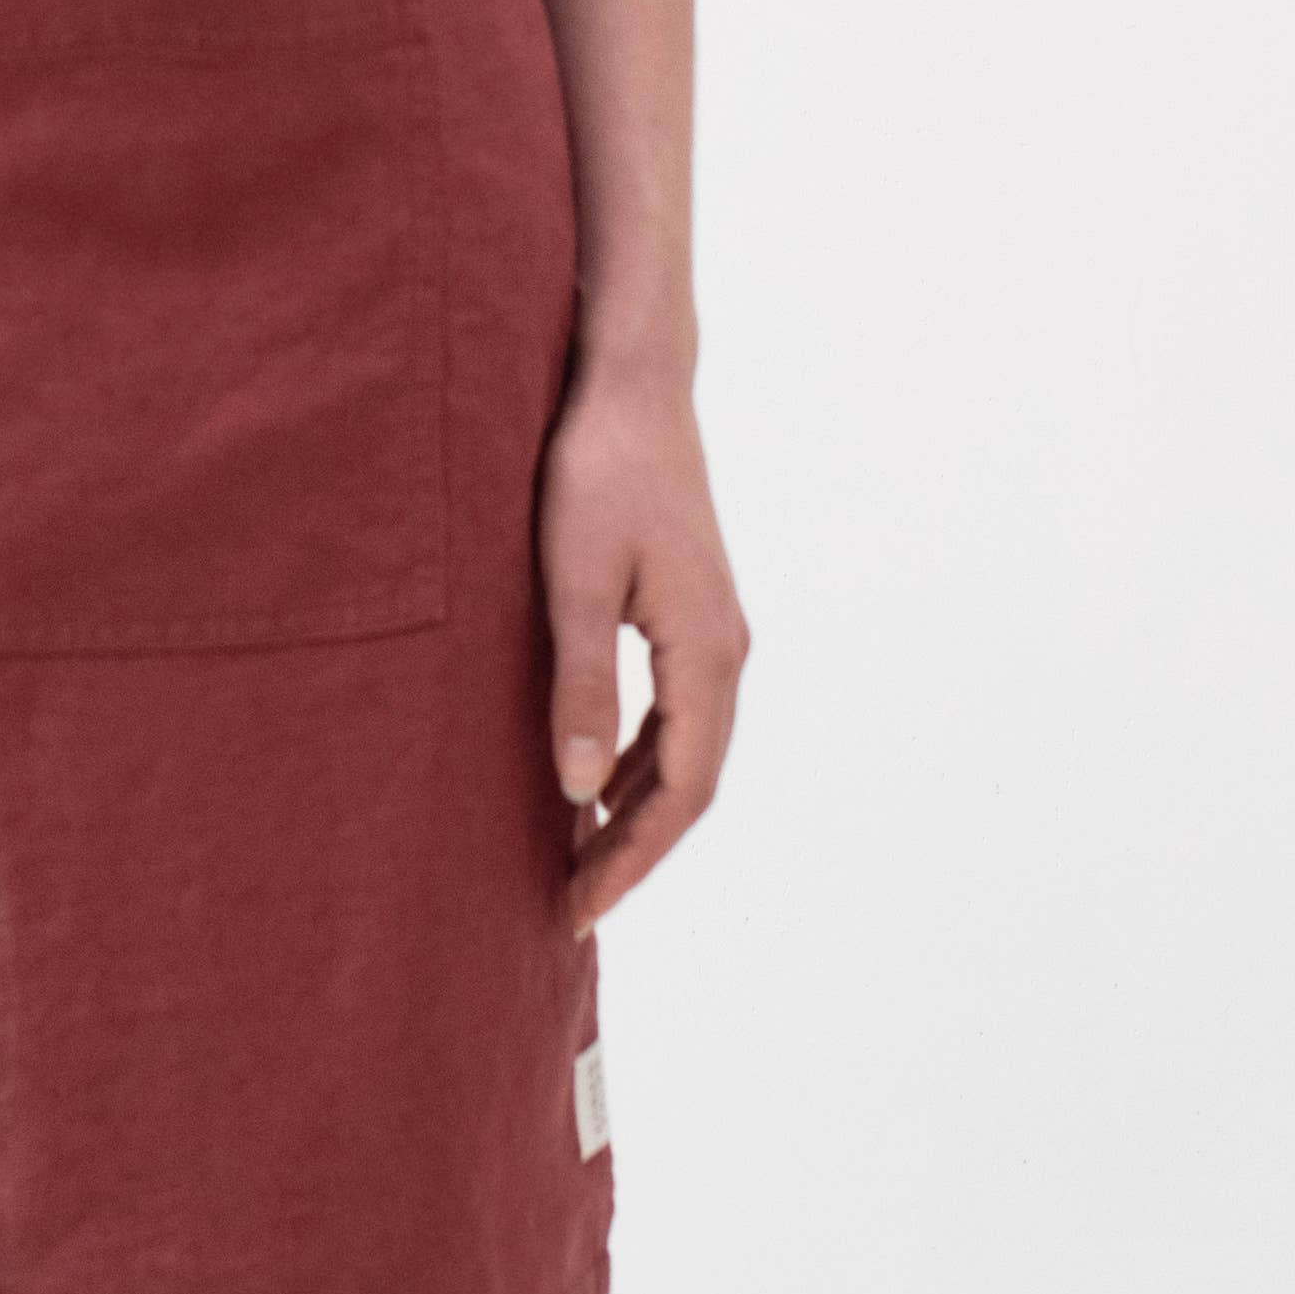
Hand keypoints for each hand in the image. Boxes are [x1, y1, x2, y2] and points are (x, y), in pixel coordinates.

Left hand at [537, 351, 748, 936]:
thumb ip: (580, 686)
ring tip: (572, 859)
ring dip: (632, 809)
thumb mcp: (573, 581)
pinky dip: (632, 760)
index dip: (631, 859)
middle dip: (632, 850)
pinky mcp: (689, 612)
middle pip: (689, 783)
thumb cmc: (597, 471)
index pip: (680, 791)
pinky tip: (587, 780)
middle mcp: (725, 651)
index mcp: (707, 653)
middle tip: (568, 905)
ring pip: (682, 750)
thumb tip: (576, 792)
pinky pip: (671, 713)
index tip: (579, 908)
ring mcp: (712, 631)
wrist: (633, 385)